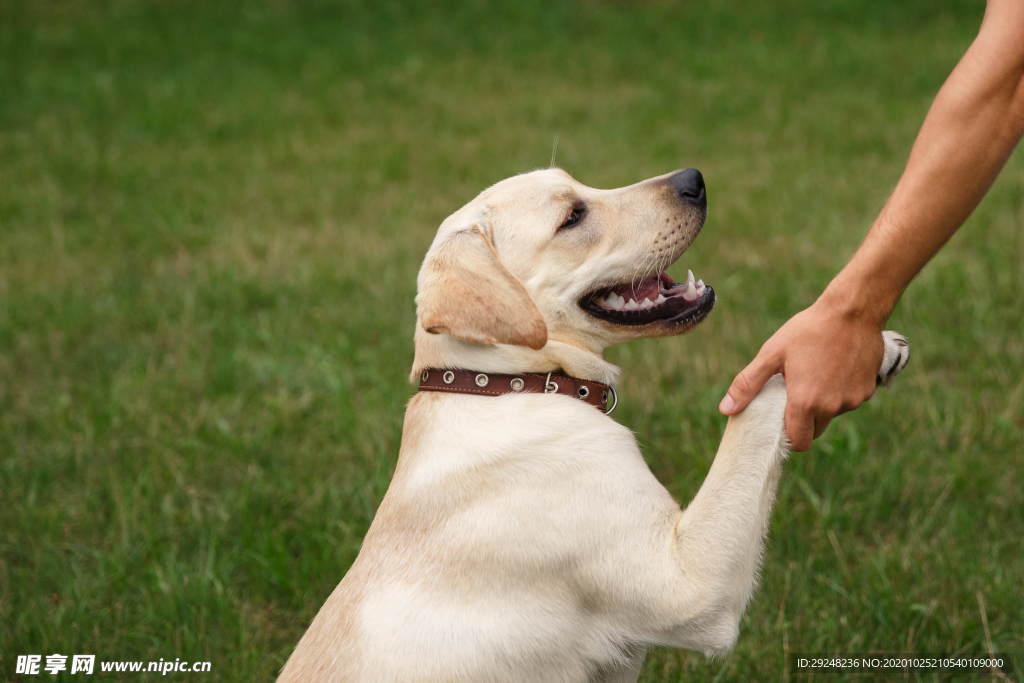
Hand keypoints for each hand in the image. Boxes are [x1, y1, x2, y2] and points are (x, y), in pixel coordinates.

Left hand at [718, 296, 884, 450]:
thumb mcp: (772, 353)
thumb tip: (725, 410)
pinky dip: (840, 392)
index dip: (788, 435)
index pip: (798, 442)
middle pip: (815, 431)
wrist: (853, 310)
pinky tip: (835, 369)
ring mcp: (853, 400)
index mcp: (806, 402)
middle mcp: (832, 407)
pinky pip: (849, 401)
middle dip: (804, 420)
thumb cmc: (808, 330)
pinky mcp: (867, 390)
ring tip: (815, 374)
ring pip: (833, 414)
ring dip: (823, 404)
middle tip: (795, 393)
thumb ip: (748, 384)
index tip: (781, 419)